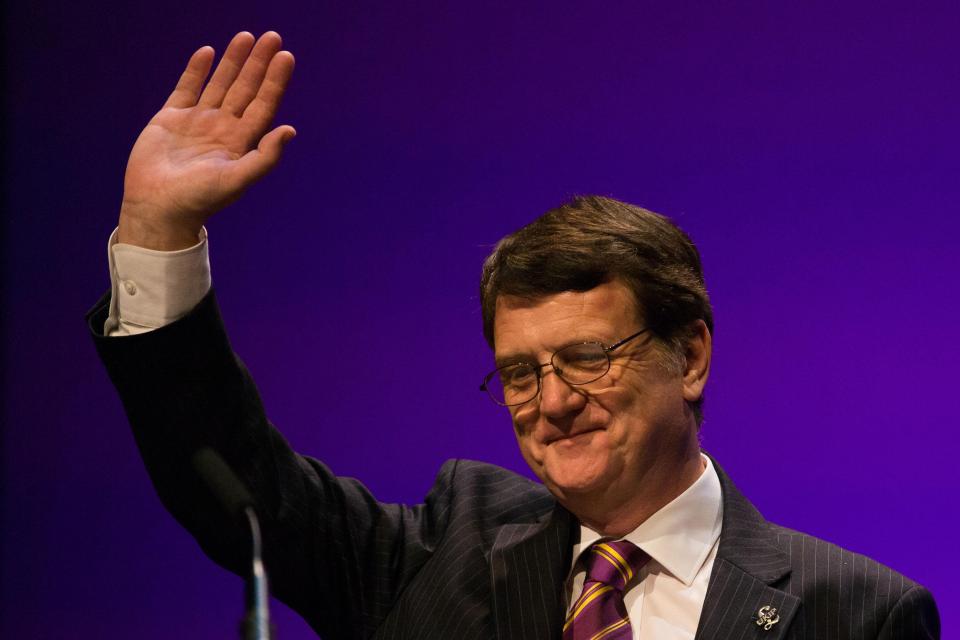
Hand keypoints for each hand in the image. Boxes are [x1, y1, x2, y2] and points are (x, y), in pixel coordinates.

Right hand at [118, 31, 295, 249]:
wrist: (159, 208)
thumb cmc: (200, 199)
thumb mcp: (237, 179)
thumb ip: (265, 156)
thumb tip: (290, 130)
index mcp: (241, 142)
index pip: (263, 104)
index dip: (275, 81)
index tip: (286, 56)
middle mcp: (222, 128)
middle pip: (245, 88)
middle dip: (258, 63)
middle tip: (272, 36)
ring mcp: (197, 121)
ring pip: (219, 84)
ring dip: (233, 61)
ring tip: (245, 36)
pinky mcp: (170, 118)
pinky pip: (187, 88)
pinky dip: (196, 71)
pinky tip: (208, 52)